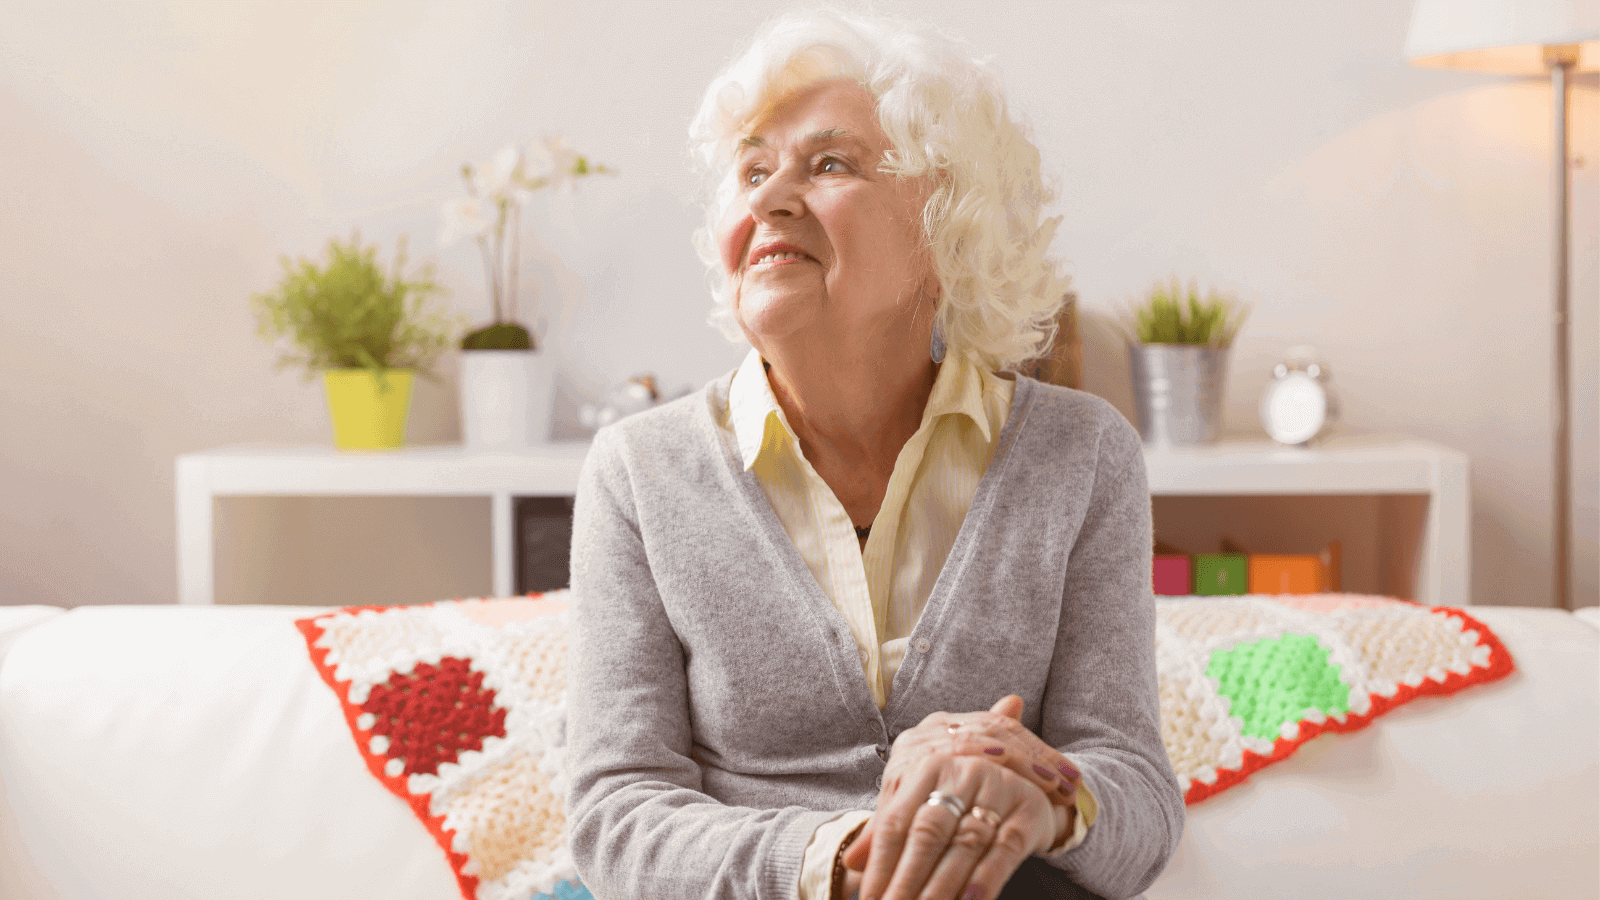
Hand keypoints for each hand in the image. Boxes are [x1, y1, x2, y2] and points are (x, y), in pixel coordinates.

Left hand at [842, 699, 1064, 899]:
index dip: (879, 863)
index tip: (868, 898)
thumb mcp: (924, 804)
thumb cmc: (964, 797)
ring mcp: (998, 789)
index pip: (896, 820)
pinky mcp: (1028, 811)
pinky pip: (1004, 850)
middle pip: (927, 832)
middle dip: (905, 880)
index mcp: (928, 766)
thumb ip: (888, 830)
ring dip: (940, 888)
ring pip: (964, 845)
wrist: (1032, 780)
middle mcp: (963, 772)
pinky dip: (985, 880)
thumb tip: (851, 861)